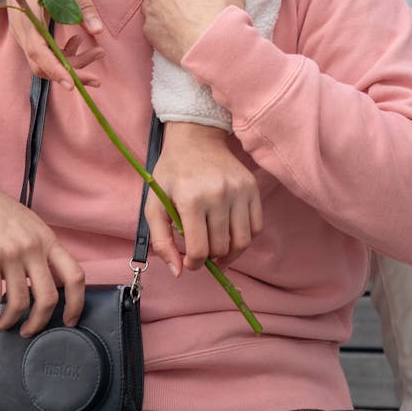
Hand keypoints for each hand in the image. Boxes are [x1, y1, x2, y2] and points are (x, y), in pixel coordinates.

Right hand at [0, 0, 104, 87]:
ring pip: (42, 62)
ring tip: (96, 53)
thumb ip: (82, 3)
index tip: (72, 83)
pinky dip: (61, 56)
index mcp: (28, 10)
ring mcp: (21, 32)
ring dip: (69, 65)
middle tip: (97, 77)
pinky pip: (41, 54)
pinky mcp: (26, 34)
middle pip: (41, 64)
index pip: (38, 49)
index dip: (55, 68)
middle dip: (70, 73)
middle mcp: (20, 27)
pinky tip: (77, 41)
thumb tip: (98, 31)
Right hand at [0, 184, 85, 335]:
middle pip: (49, 298)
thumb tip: (47, 288)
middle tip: (28, 330)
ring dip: (9, 321)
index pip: (75, 275)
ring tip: (1, 323)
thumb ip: (41, 252)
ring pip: (19, 302)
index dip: (77, 304)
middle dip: (39, 322)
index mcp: (47, 239)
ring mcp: (10, 253)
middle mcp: (32, 247)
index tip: (70, 321)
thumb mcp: (30, 227)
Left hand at [145, 123, 262, 274]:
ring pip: (242, 243)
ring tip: (217, 248)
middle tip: (201, 249)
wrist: (196, 138)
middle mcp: (218, 195)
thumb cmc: (173, 173)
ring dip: (229, 253)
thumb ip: (161, 240)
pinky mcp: (252, 188)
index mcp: (191, 199)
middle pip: (221, 248)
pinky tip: (230, 234)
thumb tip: (178, 272)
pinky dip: (245, 238)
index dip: (194, 264)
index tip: (189, 261)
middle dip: (210, 256)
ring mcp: (239, 191)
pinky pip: (256, 228)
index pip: (199, 250)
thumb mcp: (154, 203)